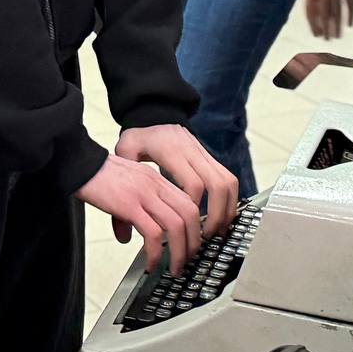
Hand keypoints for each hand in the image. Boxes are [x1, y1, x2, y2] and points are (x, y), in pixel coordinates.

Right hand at [78, 154, 202, 274]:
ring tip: (173, 268)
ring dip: (179, 252)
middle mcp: (155, 185)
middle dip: (193, 243)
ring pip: (176, 225)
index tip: (190, 245)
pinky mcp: (129, 205)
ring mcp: (144, 195)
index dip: (195, 227)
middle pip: (190, 214)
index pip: (189, 203)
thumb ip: (133, 207)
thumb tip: (128, 236)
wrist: (78, 163)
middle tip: (187, 261)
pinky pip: (153, 233)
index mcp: (157, 180)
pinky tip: (150, 263)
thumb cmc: (97, 176)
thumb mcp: (126, 186)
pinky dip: (155, 253)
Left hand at [116, 124, 239, 240]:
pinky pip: (229, 179)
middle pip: (218, 184)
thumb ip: (122, 185)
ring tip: (218, 230)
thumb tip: (122, 232)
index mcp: (171, 152)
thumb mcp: (125, 153)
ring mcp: (205, 154)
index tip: (185, 226)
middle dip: (217, 214)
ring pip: (229, 182)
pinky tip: (221, 217)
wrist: (155, 115)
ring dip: (227, 208)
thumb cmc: (139, 139)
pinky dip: (230, 200)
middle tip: (208, 235)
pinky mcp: (211, 158)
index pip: (193, 183)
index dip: (193, 207)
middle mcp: (193, 152)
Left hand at [302, 0, 352, 39]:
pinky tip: (351, 24)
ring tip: (337, 36)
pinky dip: (351, 15)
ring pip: (337, 12)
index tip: (316, 34)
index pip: (311, 12)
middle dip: (325, 29)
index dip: (314, 25)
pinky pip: (350, 4)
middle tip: (327, 39)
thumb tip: (311, 6)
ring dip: (337, 26)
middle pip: (324, 15)